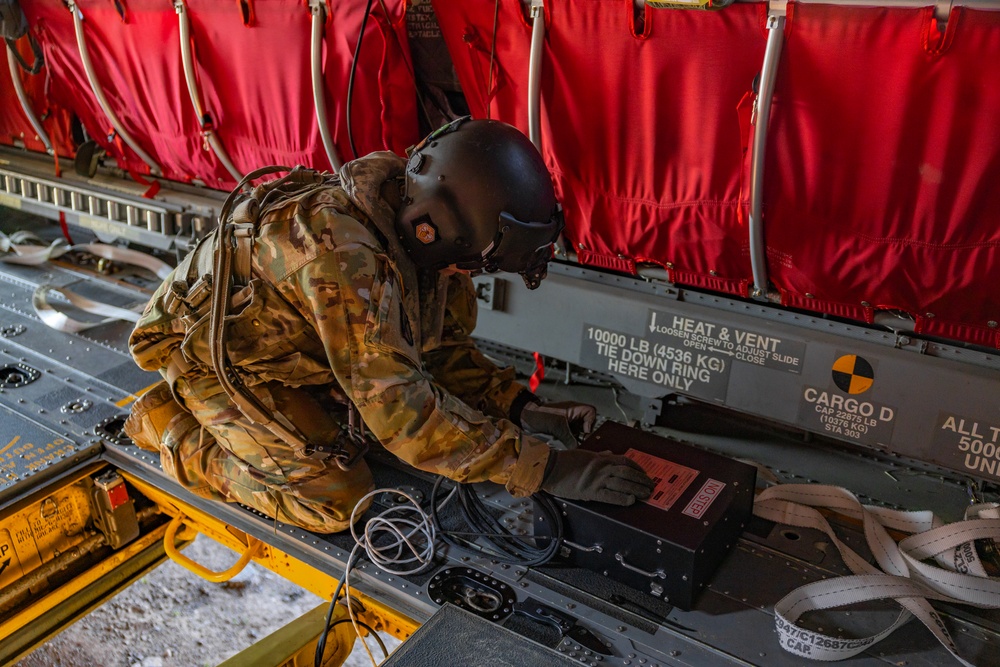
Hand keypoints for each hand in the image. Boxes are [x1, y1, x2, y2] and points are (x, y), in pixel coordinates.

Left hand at [519, 401, 596, 448]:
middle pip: (587, 425)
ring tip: (571, 445)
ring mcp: (568, 424)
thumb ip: (569, 437)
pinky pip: (571, 438)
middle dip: (584, 434)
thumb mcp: (556, 426)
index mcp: (574, 409)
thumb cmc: (540, 415)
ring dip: (576, 440)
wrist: (526, 418)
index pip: (591, 412)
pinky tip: (566, 446)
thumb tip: (577, 448)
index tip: (584, 431)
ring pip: (579, 433)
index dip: (590, 422)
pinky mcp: (563, 431)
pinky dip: (570, 443)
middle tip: (579, 441)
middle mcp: (573, 416)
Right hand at [540, 449, 654, 505]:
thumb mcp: (584, 454)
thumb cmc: (565, 461)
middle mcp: (601, 467)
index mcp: (600, 458)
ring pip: (623, 483)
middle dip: (641, 479)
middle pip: (628, 472)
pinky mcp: (590, 491)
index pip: (625, 461)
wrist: (550, 468)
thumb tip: (609, 453)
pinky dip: (622, 498)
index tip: (644, 473)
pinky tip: (631, 501)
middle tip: (651, 486)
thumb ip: (598, 455)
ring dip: (637, 489)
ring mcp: (596, 479)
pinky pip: (610, 496)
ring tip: (646, 494)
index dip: (637, 468)